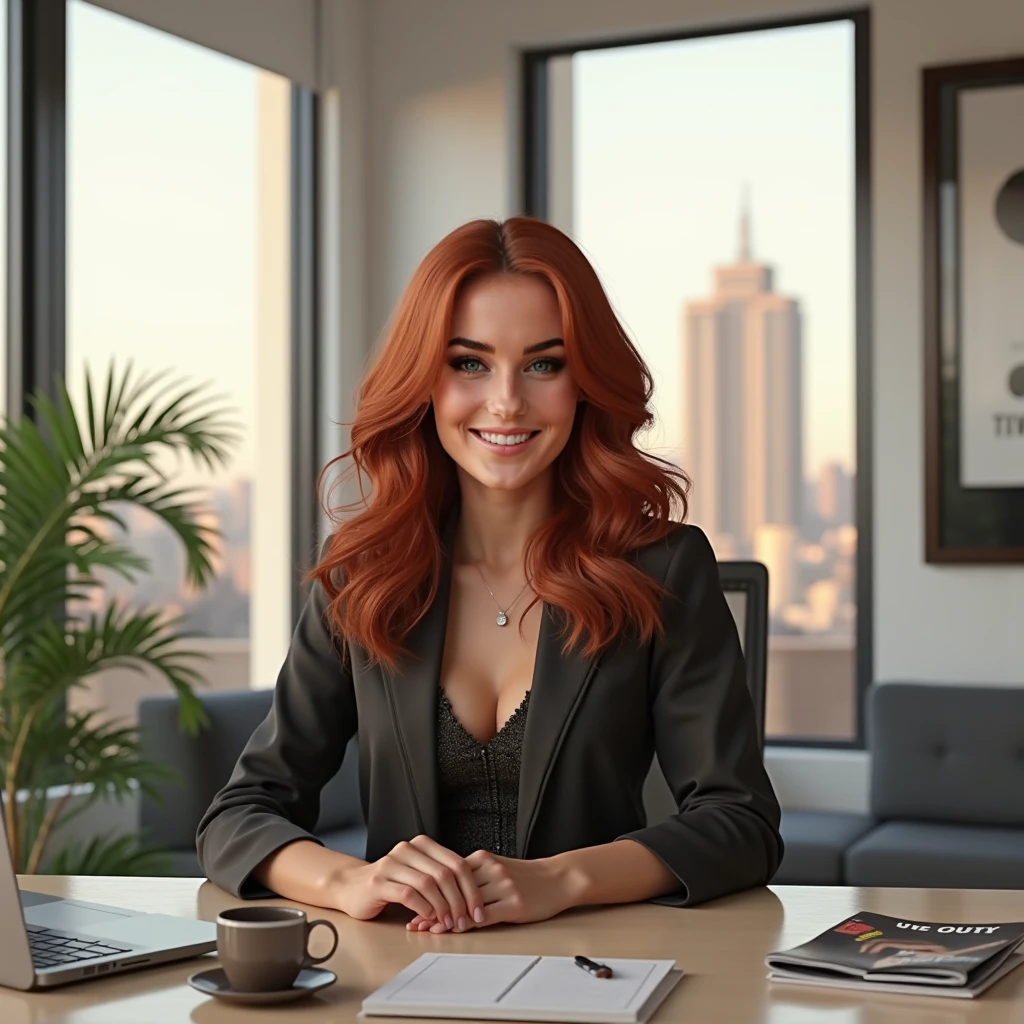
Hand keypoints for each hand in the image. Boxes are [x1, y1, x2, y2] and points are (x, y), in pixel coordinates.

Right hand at [332, 835, 484, 928]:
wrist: (352, 886)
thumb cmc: (391, 884)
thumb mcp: (419, 875)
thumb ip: (441, 879)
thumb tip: (473, 900)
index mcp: (423, 845)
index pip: (457, 863)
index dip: (472, 888)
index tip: (478, 910)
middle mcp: (408, 849)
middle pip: (446, 873)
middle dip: (460, 901)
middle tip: (464, 921)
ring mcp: (392, 863)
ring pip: (428, 883)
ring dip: (443, 907)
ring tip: (447, 923)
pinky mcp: (379, 881)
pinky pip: (408, 894)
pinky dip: (423, 908)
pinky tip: (428, 919)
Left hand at [408, 851, 572, 931]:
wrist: (559, 878)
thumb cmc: (527, 876)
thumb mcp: (497, 867)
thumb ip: (474, 876)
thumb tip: (445, 890)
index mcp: (483, 859)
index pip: (449, 877)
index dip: (430, 892)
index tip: (414, 905)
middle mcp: (491, 869)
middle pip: (454, 891)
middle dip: (433, 908)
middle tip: (417, 923)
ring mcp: (503, 885)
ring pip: (467, 904)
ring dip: (447, 919)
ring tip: (431, 930)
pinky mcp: (514, 902)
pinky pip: (485, 915)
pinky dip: (468, 924)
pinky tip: (458, 931)